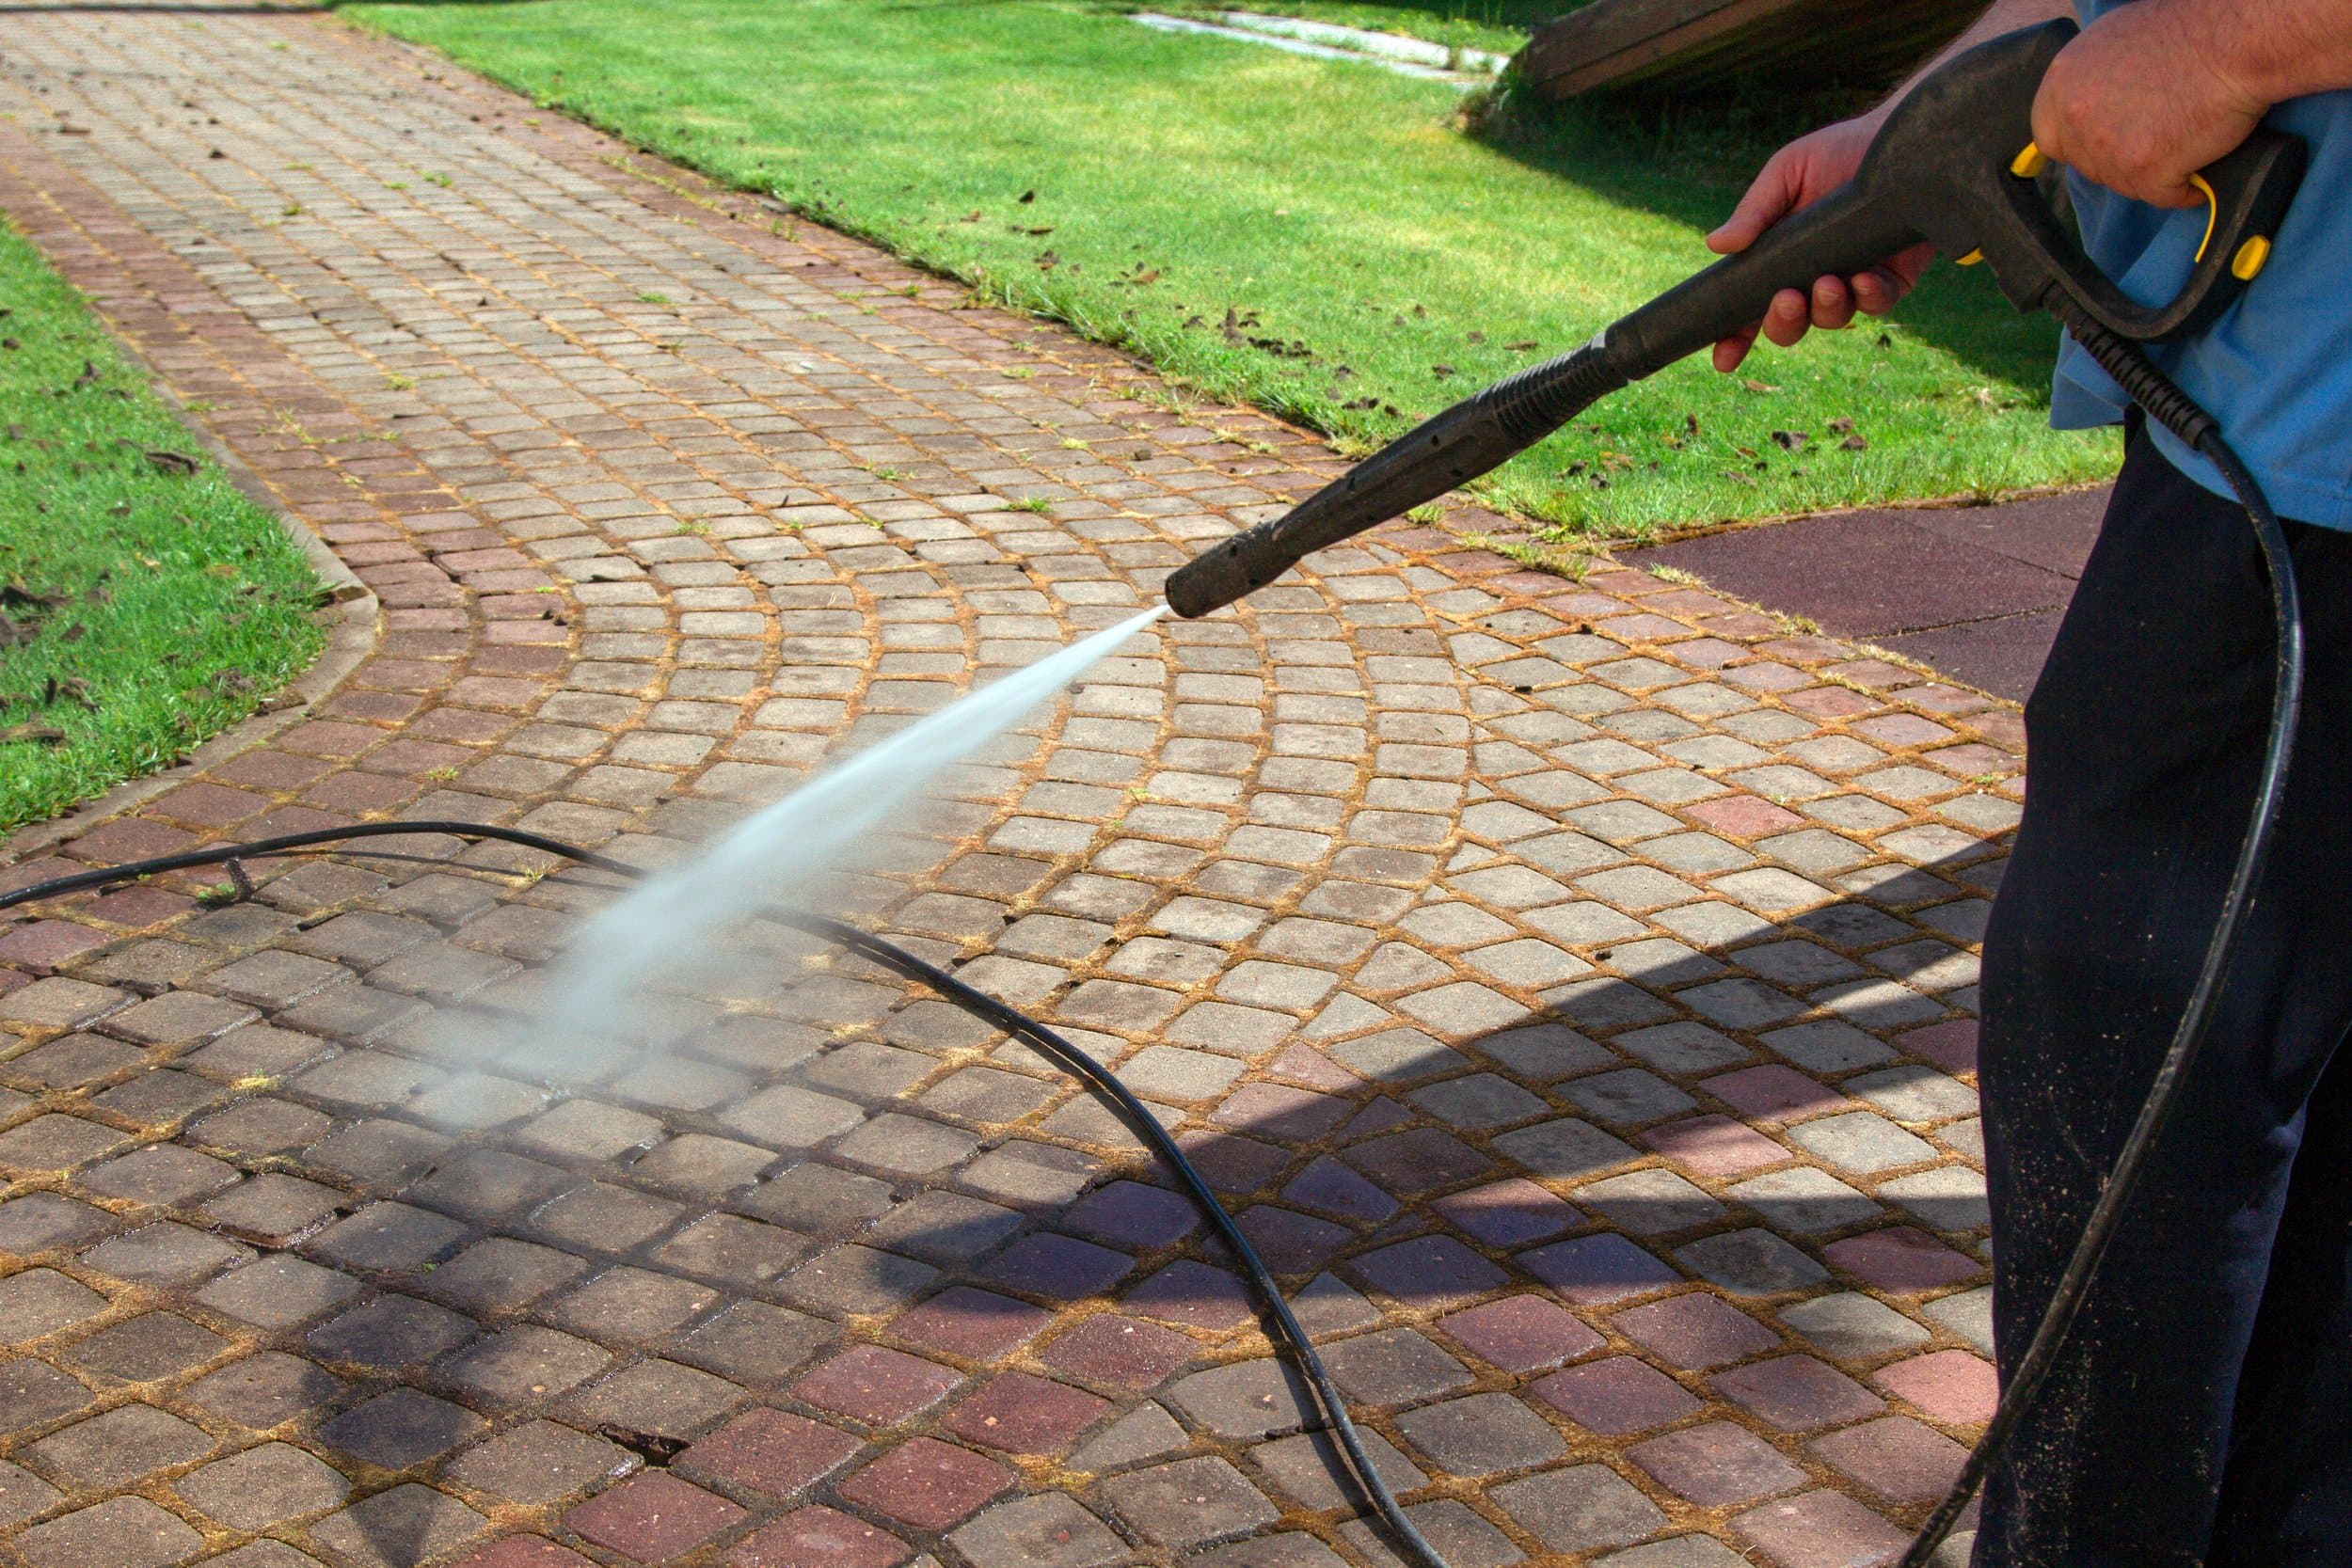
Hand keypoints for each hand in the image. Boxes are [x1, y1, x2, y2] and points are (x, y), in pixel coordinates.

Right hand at [1706, 116, 1933, 372]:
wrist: (1901, 136)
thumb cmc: (1837, 152)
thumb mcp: (1787, 173)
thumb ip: (1754, 212)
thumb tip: (1715, 244)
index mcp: (1779, 261)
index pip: (1749, 310)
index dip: (1734, 337)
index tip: (1723, 358)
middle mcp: (1813, 279)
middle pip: (1789, 327)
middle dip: (1783, 323)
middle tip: (1785, 299)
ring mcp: (1853, 282)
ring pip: (1832, 320)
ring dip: (1825, 309)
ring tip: (1827, 283)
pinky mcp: (1894, 279)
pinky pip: (1877, 304)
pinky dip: (1868, 297)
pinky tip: (1862, 278)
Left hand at [2031, 0, 2265, 207]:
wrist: (2240, 37)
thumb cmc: (2192, 29)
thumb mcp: (2118, 40)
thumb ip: (2091, 79)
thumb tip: (2084, 108)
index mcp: (2064, 79)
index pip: (2049, 136)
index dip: (2080, 144)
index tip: (2106, 142)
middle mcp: (2075, 114)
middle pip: (2088, 165)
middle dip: (2120, 159)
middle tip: (2160, 135)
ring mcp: (2106, 145)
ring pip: (2123, 184)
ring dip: (2154, 173)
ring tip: (2187, 140)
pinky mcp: (2143, 168)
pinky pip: (2163, 195)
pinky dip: (2185, 188)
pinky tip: (2201, 167)